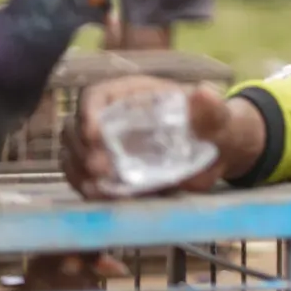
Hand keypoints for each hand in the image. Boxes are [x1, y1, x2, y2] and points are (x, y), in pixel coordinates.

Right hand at [61, 75, 231, 199]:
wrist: (217, 153)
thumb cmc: (212, 125)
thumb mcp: (215, 115)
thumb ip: (209, 108)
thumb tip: (203, 93)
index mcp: (132, 95)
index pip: (96, 96)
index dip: (88, 112)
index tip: (94, 134)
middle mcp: (111, 117)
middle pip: (76, 128)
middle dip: (83, 149)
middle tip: (101, 169)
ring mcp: (105, 146)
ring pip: (73, 155)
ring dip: (80, 172)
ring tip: (101, 188)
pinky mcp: (107, 172)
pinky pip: (82, 178)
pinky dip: (87, 188)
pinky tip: (103, 196)